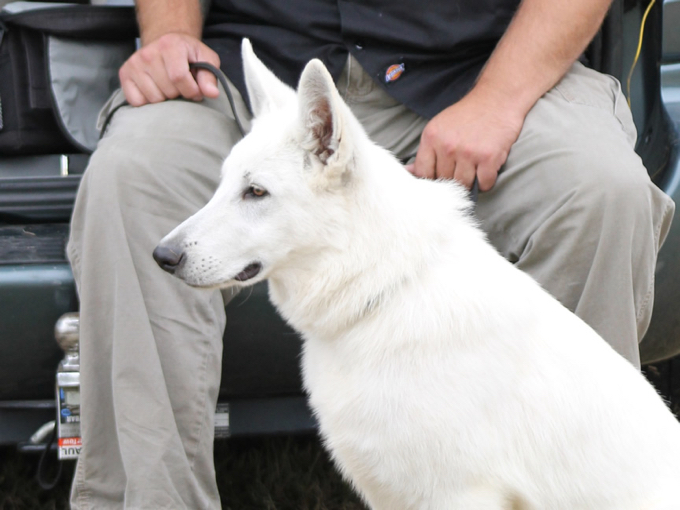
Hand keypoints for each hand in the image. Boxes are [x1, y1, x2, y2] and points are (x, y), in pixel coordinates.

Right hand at [119, 33, 220, 106]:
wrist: (166, 44)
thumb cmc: (188, 55)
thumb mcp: (206, 59)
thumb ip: (210, 76)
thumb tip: (212, 93)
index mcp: (169, 45)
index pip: (179, 78)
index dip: (192, 90)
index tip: (196, 90)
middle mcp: (148, 53)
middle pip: (168, 91)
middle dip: (179, 94)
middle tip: (180, 86)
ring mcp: (134, 64)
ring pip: (154, 99)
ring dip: (165, 99)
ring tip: (168, 87)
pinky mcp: (124, 74)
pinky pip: (137, 102)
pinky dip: (148, 102)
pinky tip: (155, 90)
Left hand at [407, 87, 524, 190]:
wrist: (497, 98)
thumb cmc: (467, 115)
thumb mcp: (438, 127)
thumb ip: (425, 151)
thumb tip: (408, 172)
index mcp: (431, 138)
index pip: (423, 173)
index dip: (432, 179)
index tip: (440, 176)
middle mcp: (448, 146)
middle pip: (444, 180)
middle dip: (452, 179)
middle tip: (462, 169)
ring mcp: (468, 153)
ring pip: (463, 185)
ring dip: (469, 183)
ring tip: (474, 169)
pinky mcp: (489, 158)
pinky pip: (484, 184)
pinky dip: (486, 182)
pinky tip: (486, 169)